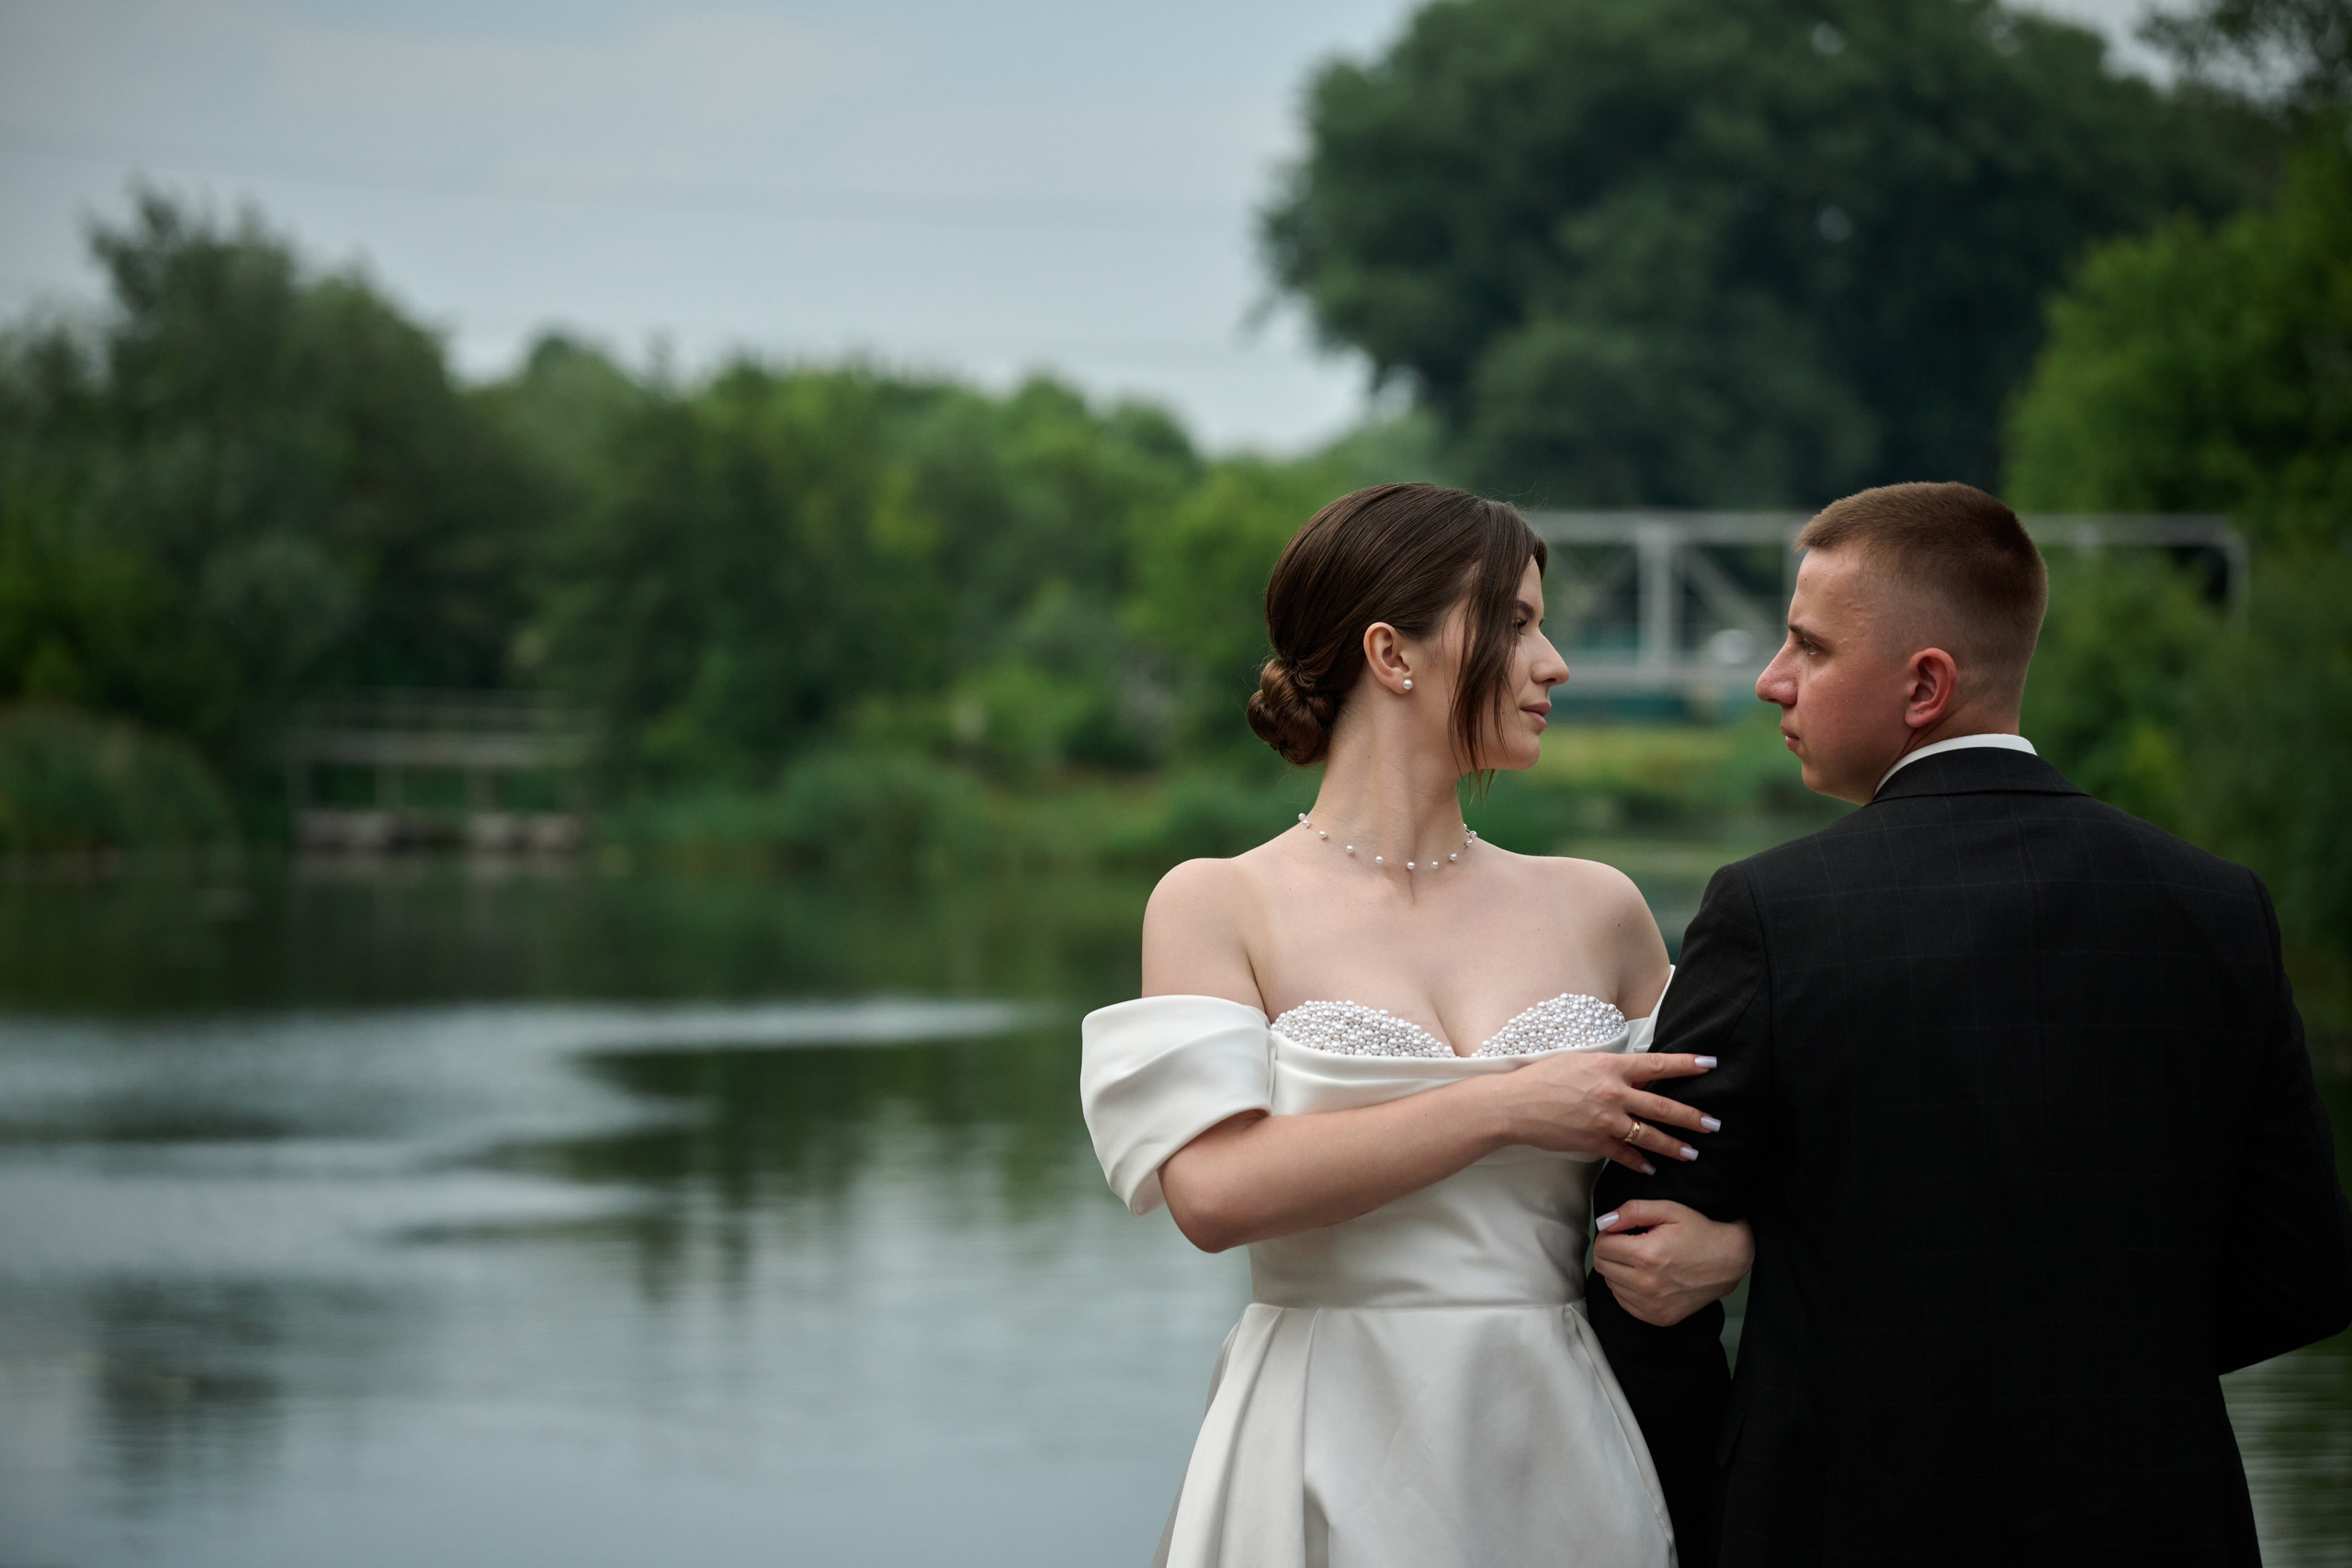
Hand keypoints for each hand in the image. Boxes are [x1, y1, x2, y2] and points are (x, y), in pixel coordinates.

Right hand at [1493, 1051, 1719, 1172]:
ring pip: (1649, 1135)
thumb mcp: (1581, 1060)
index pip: (1658, 1064)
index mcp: (1611, 1067)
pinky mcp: (1594, 1142)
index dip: (1687, 1064)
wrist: (1515, 1104)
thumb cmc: (1544, 1076)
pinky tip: (1652, 1169)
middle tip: (1714, 1124)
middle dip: (1692, 1117)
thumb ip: (1612, 1067)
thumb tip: (1639, 1072)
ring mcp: (1605, 1120)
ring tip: (1692, 1153)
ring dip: (1674, 1146)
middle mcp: (1613, 1093)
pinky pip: (1625, 1155)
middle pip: (1663, 1106)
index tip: (1710, 1064)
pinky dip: (1640, 1163)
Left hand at [1592, 1200, 1752, 1326]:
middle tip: (1629, 1244)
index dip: (1609, 1234)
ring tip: (1640, 1261)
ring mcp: (1652, 1305)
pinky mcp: (1658, 1318)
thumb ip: (1632, 1211)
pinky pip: (1624, 1302)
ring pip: (1611, 1285)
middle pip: (1602, 1267)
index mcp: (1647, 1255)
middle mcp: (1647, 1284)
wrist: (1729, 1262)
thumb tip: (1604, 1222)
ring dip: (1618, 1271)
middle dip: (1610, 1252)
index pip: (1602, 1246)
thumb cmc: (1699, 1232)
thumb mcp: (1669, 1210)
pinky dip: (1628, 1289)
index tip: (1622, 1231)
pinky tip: (1645, 1278)